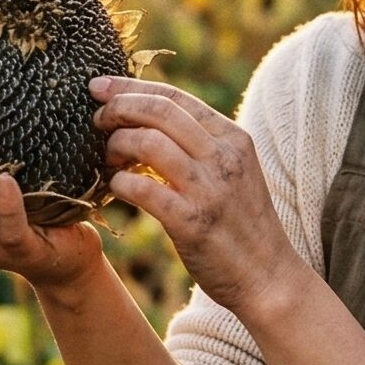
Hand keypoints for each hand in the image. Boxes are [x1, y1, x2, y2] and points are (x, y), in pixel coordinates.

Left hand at [90, 75, 303, 320]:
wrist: (268, 277)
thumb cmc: (242, 224)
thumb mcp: (234, 172)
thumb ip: (202, 145)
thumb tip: (148, 120)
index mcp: (234, 139)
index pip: (176, 97)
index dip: (132, 88)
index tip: (100, 87)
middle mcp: (224, 158)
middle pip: (160, 111)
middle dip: (118, 107)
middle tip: (96, 119)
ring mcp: (209, 190)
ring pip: (148, 143)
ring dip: (116, 145)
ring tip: (107, 158)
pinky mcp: (192, 222)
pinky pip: (142, 190)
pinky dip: (120, 183)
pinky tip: (116, 187)